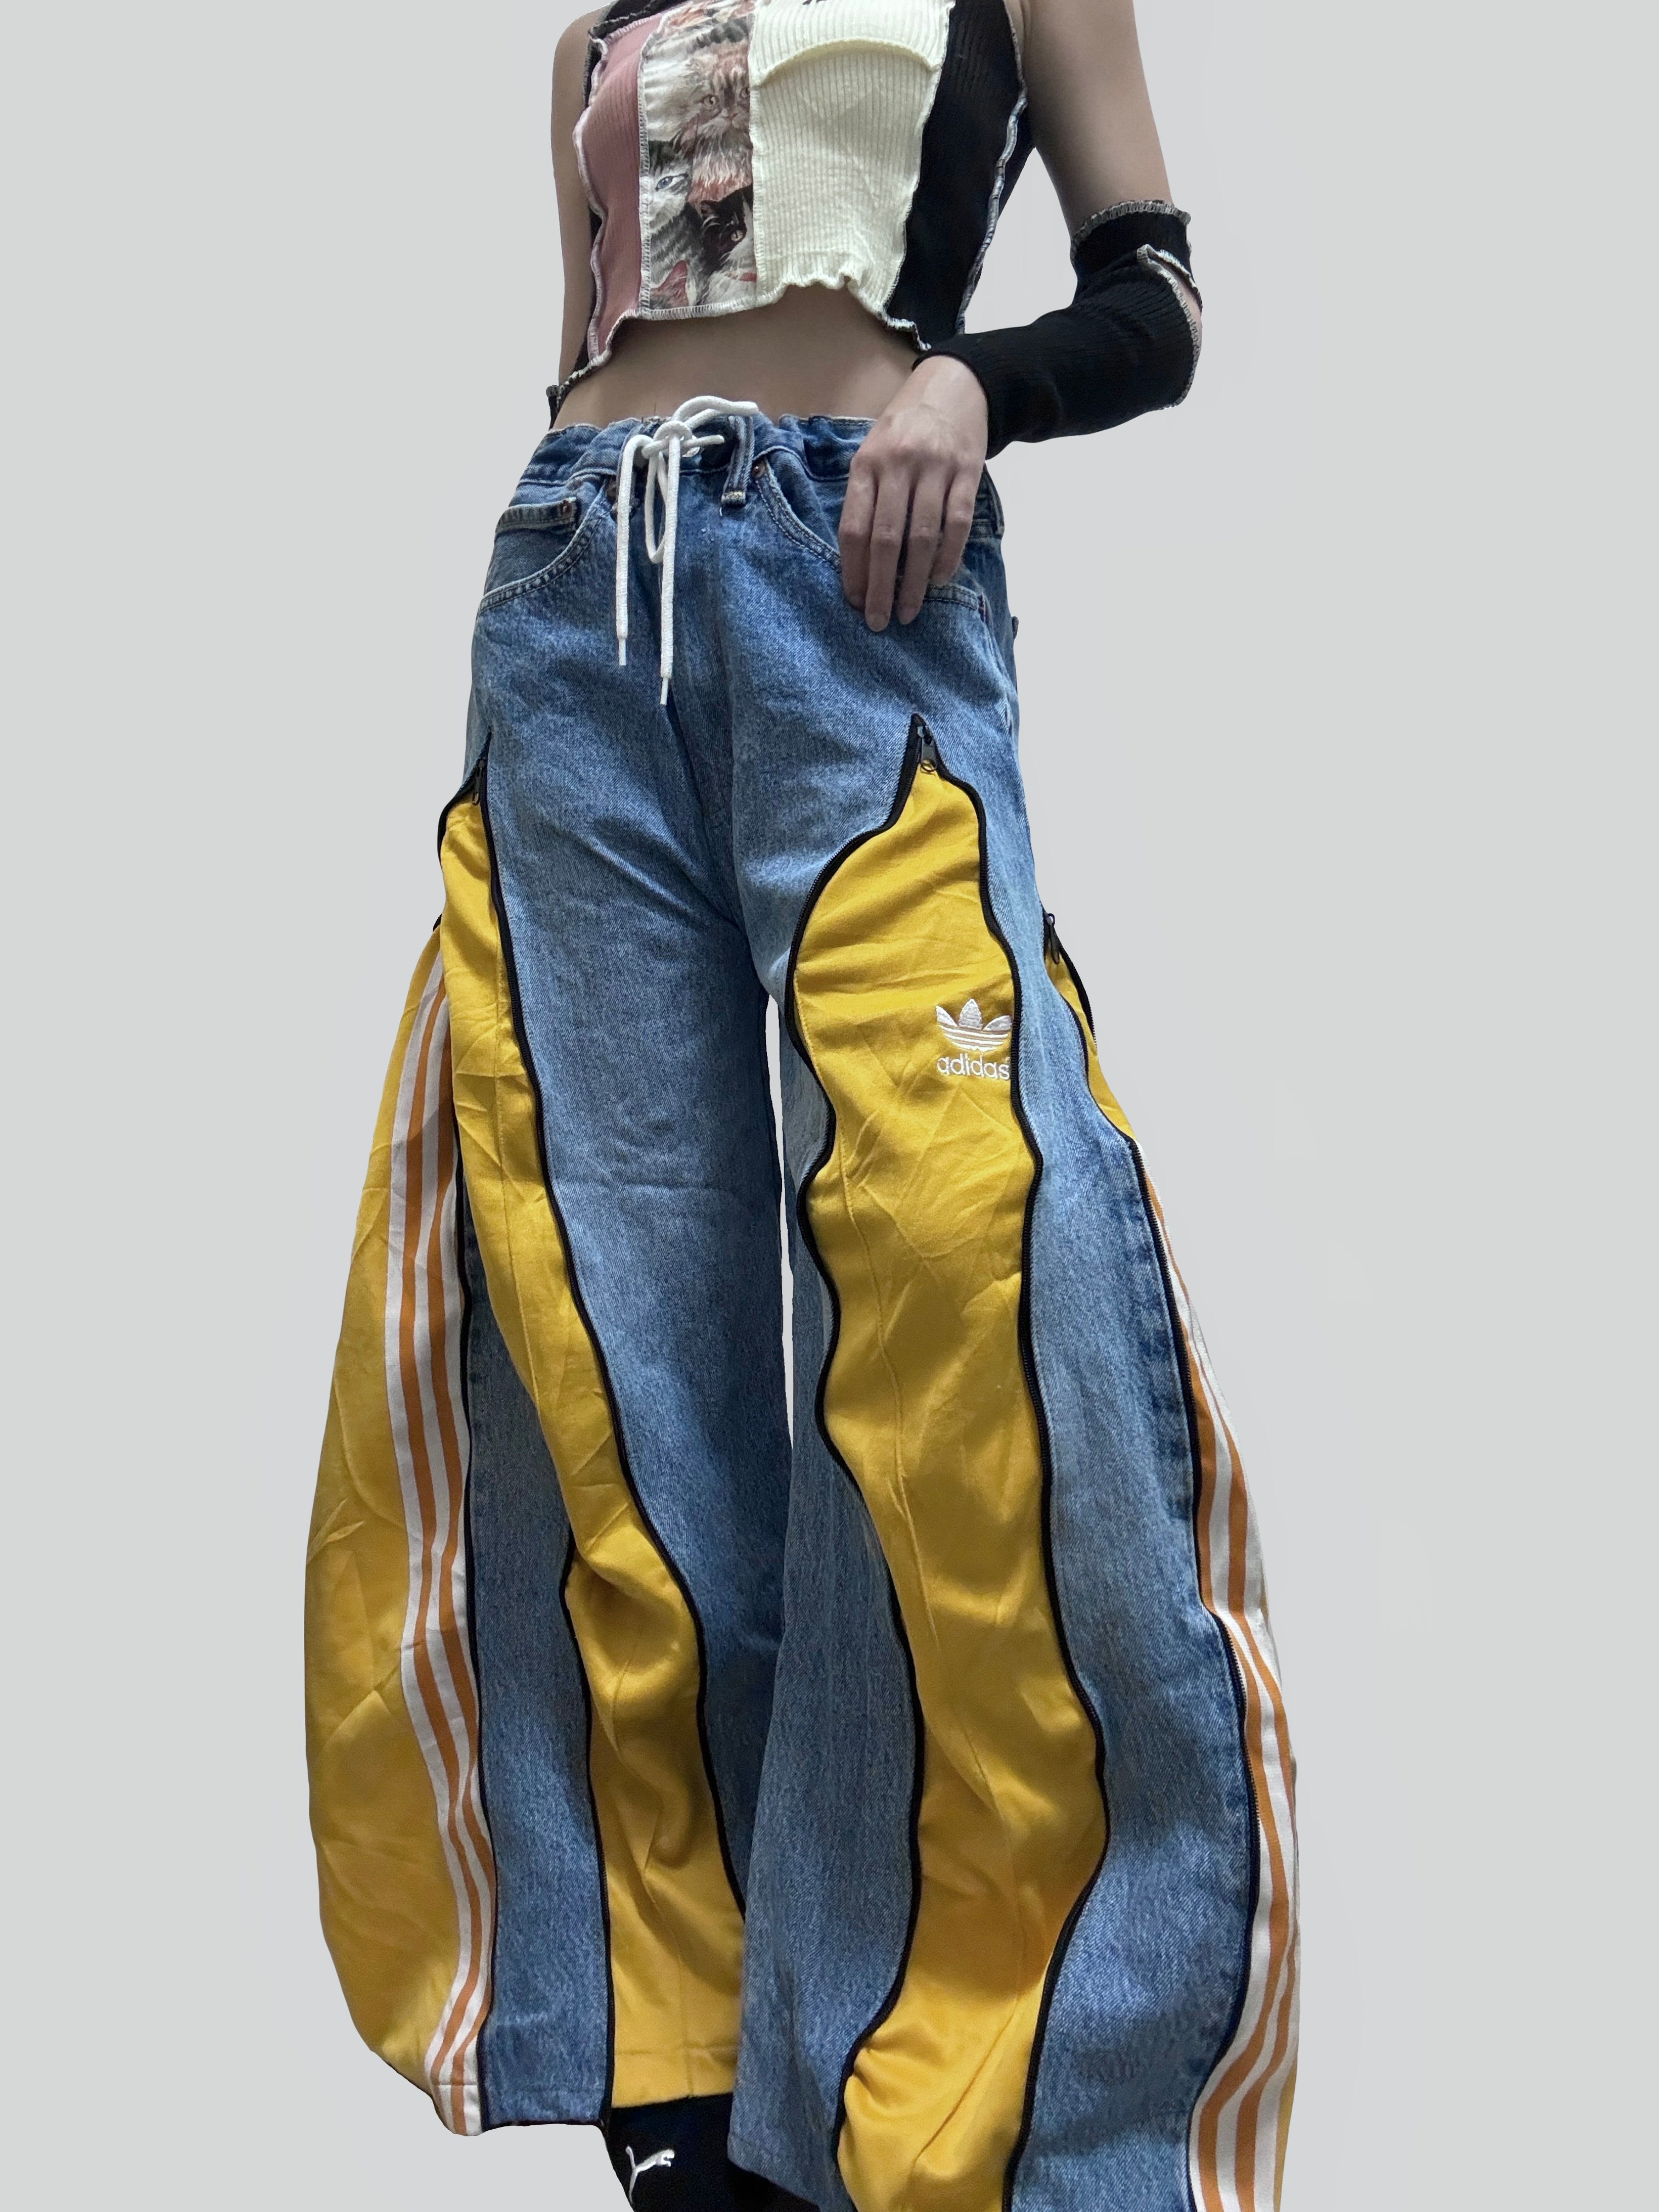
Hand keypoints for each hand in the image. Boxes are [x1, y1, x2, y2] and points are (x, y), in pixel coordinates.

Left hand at [839, 356, 989, 630]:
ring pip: (922, 536)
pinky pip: (957, 523)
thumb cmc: (904, 431)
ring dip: (914, 581)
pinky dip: (947, 557)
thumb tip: (858, 561)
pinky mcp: (967, 472)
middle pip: (886, 538)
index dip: (853, 570)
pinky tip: (938, 580)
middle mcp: (898, 465)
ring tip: (909, 611)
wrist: (954, 387)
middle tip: (879, 621)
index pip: (854, 527)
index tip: (853, 601)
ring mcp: (935, 468)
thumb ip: (865, 496)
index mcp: (867, 463)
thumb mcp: (873, 452)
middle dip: (880, 586)